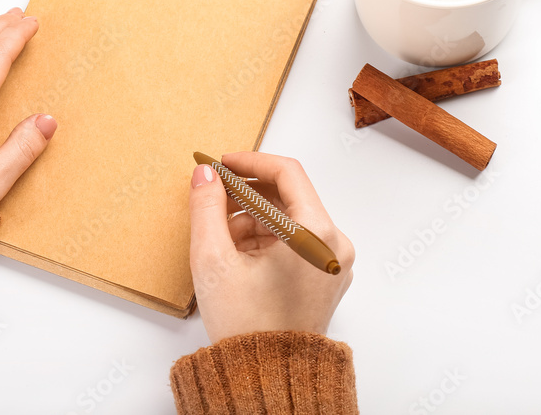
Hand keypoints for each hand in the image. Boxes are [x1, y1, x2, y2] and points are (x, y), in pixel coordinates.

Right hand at [188, 152, 354, 342]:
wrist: (267, 378)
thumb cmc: (247, 326)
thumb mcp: (213, 259)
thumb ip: (206, 208)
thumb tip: (205, 175)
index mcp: (316, 235)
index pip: (287, 173)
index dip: (250, 162)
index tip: (222, 164)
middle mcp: (334, 245)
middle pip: (288, 197)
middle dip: (246, 195)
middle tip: (212, 198)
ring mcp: (334, 262)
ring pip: (289, 219)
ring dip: (252, 220)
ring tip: (220, 241)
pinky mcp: (325, 277)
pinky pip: (295, 241)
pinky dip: (265, 239)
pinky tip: (236, 256)